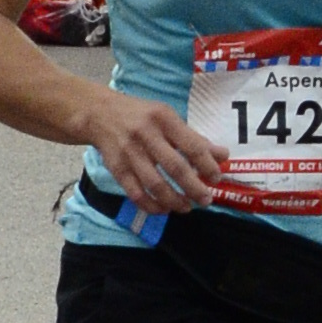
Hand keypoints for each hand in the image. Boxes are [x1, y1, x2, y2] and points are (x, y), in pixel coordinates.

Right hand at [85, 88, 229, 214]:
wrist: (98, 113)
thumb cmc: (141, 115)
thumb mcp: (168, 117)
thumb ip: (194, 138)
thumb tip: (223, 156)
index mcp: (164, 119)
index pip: (191, 145)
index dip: (207, 164)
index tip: (216, 178)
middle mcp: (146, 135)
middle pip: (175, 167)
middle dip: (194, 187)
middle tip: (206, 200)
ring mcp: (130, 153)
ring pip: (155, 184)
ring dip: (174, 200)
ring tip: (187, 207)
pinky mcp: (116, 168)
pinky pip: (136, 193)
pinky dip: (151, 205)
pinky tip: (164, 209)